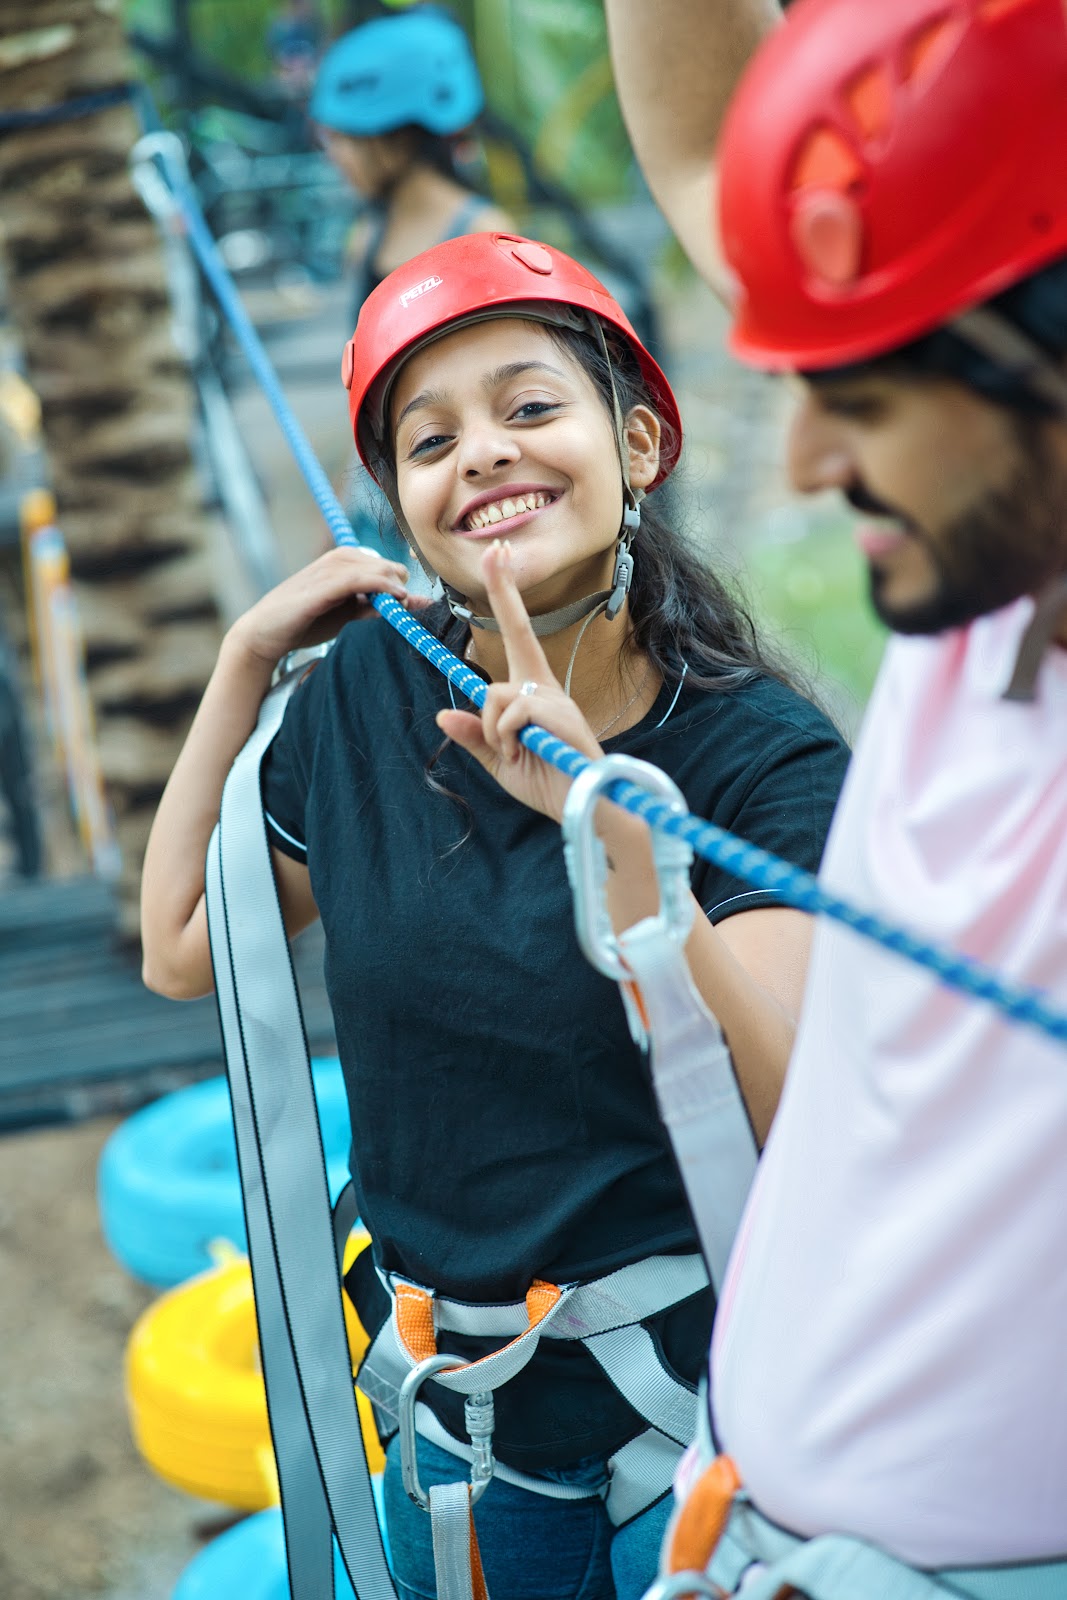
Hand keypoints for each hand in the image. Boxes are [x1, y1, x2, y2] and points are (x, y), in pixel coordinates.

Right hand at [227, 545, 420, 668]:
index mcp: (343, 563)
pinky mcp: (322, 585)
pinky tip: (396, 597)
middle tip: (409, 607)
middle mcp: (337, 559)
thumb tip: (404, 604)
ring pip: (376, 569)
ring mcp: (328, 570)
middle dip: (401, 585)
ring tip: (404, 604)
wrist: (265, 633)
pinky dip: (381, 586)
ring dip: (395, 586)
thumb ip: (371, 608)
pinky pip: (360, 579)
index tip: (416, 603)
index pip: (384, 565)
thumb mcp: (345, 614)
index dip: (402, 582)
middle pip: (385, 565)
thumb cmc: (304, 622)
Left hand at [435, 540, 604, 821]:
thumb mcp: (500, 761)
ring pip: (499, 693)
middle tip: (498, 606)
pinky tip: (524, 755)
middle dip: (498, 633)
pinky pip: (514, 711)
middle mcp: (546, 687)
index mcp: (532, 691)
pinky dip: (507, 737)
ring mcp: (556, 699)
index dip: (505, 593)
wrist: (586, 808)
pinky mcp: (562, 715)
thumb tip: (443, 714)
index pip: (517, 632)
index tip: (497, 553)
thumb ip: (476, 737)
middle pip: (509, 650)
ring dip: (495, 730)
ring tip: (516, 754)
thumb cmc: (548, 782)